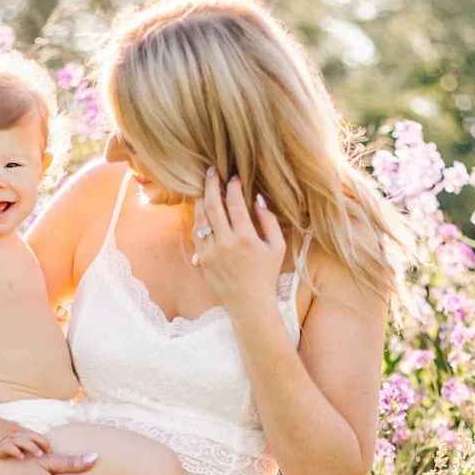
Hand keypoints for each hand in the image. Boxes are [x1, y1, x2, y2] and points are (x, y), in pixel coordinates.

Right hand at [0, 418, 49, 459]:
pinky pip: (9, 448)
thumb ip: (25, 437)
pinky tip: (20, 456)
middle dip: (41, 444)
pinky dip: (15, 451)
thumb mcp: (15, 431)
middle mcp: (17, 435)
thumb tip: (38, 445)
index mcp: (22, 432)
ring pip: (23, 442)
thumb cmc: (0, 430)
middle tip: (48, 452)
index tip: (50, 450)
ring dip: (32, 447)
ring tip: (39, 454)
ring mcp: (8, 440)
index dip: (44, 442)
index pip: (37, 436)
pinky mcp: (0, 446)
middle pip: (32, 438)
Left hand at [193, 168, 286, 316]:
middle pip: (213, 206)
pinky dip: (198, 218)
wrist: (249, 303)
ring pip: (200, 218)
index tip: (234, 176)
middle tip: (211, 170)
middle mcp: (225, 244)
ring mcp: (211, 252)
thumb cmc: (266, 274)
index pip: (235, 203)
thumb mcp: (277, 247)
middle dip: (211, 184)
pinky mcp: (202, 259)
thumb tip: (257, 198)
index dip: (233, 186)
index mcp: (246, 239)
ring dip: (201, 199)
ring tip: (204, 187)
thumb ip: (269, 220)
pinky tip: (202, 210)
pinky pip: (196, 233)